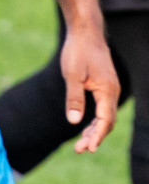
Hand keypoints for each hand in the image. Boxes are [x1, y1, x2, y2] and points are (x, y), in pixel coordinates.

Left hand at [61, 25, 118, 152]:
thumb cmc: (77, 51)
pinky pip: (102, 109)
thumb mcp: (72, 75)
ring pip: (105, 116)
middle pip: (106, 122)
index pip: (105, 120)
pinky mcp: (104, 86)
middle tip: (80, 150)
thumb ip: (74, 98)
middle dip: (94, 137)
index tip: (89, 149)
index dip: (97, 136)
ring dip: (94, 130)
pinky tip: (84, 127)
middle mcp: (112, 92)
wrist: (84, 32)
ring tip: (81, 145)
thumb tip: (73, 122)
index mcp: (107, 90)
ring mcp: (109, 89)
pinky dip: (94, 120)